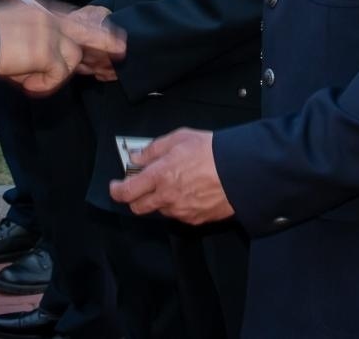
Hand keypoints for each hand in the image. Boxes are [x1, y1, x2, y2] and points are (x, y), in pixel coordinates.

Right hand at [0, 0, 124, 96]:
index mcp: (37, 10)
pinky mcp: (47, 48)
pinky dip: (42, 84)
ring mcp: (48, 31)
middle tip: (122, 48)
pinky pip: (58, 74)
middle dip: (106, 40)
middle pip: (87, 28)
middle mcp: (46, 16)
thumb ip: (38, 39)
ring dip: (53, 75)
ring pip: (72, 58)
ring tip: (27, 78)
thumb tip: (57, 57)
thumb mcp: (14, 32)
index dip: (92, 27)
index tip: (107, 32)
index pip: (73, 16)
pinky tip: (25, 82)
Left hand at [109, 128, 232, 224]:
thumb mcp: (179, 138)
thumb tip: (136, 158)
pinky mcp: (195, 219)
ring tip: (175, 183)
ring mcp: (181, 211)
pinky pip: (179, 214)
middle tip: (140, 186)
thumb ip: (153, 149)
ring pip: (160, 210)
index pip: (126, 192)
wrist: (242, 171)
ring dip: (160, 200)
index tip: (116, 186)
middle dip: (134, 198)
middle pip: (138, 208)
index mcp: (160, 176)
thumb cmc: (212, 151)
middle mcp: (167, 197)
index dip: (116, 190)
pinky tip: (190, 191)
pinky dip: (178, 205)